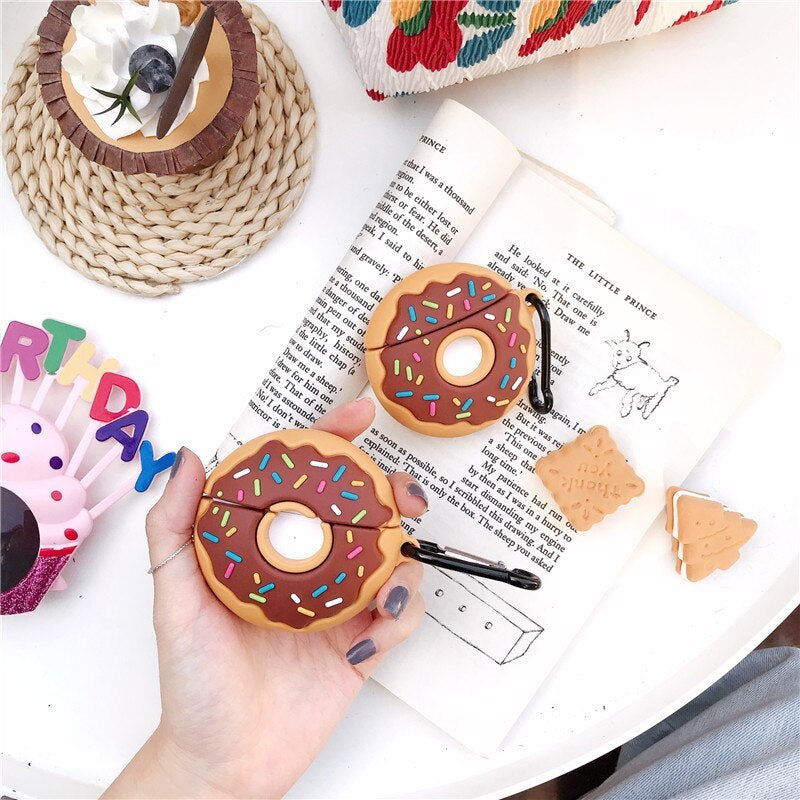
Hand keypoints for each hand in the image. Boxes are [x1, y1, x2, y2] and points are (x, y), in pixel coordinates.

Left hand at [103, 398, 426, 798]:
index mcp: (272, 549)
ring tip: (392, 577)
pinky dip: (403, 616)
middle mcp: (312, 570)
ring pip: (395, 560)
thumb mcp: (173, 598)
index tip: (357, 415)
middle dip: (395, 492)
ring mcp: (343, 606)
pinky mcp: (364, 645)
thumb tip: (187, 458)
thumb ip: (175, 527)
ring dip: (407, 559)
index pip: (309, 482)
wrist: (225, 760)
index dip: (335, 441)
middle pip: (366, 513)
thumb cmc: (194, 682)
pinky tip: (377, 630)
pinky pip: (401, 617)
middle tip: (402, 493)